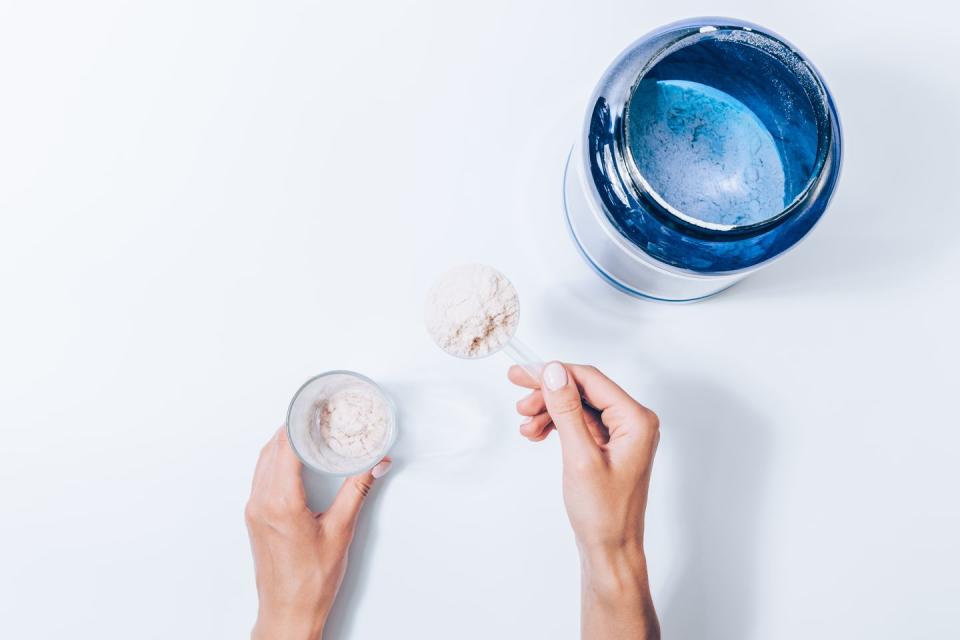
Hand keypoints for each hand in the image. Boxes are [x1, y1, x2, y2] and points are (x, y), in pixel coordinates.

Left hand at [245, 427, 391, 639]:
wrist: (288, 612)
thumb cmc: (312, 581)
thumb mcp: (341, 530)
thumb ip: (357, 491)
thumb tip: (375, 465)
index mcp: (281, 502)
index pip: (286, 447)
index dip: (299, 423)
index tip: (314, 408)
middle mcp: (261, 502)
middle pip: (272, 449)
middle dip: (293, 427)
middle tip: (315, 414)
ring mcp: (254, 510)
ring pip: (264, 461)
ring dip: (282, 443)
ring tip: (307, 431)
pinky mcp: (255, 518)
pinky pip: (261, 477)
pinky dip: (276, 460)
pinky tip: (294, 460)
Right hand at [510, 362, 659, 639]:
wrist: (610, 550)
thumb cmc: (603, 513)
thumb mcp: (579, 457)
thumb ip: (566, 411)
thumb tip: (554, 372)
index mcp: (636, 420)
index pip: (590, 379)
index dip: (553, 373)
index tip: (522, 374)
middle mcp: (633, 422)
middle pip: (583, 390)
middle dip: (548, 394)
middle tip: (518, 396)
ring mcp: (621, 434)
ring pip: (578, 406)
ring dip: (549, 411)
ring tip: (526, 426)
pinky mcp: (609, 446)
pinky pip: (579, 424)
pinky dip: (557, 425)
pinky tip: (537, 433)